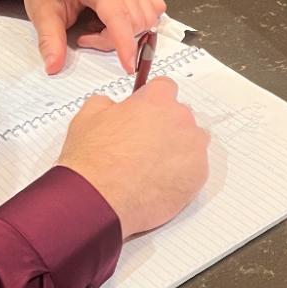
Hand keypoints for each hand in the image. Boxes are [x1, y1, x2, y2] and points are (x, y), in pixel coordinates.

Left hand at [11, 0, 165, 75]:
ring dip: (127, 33)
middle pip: (136, 22)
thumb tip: (54, 67)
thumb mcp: (41, 12)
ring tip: (99, 28)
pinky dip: (141, 22)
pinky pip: (153, 9)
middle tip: (86, 37)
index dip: (125, 44)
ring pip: (148, 19)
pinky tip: (118, 22)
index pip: (120, 17)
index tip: (128, 67)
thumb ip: (50, 41)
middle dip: (113, 40)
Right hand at [57, 78, 209, 237]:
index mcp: (157, 100)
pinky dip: (182, 174)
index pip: (166, 87)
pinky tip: (159, 182)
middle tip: (143, 145)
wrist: (100, 200)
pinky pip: (195, 168)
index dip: (153, 100)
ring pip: (191, 142)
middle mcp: (181, 119)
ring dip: (177, 149)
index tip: (147, 111)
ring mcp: (193, 147)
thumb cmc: (93, 161)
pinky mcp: (199, 175)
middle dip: (164, 126)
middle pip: (180, 115)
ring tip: (151, 167)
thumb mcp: (87, 117)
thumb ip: (106, 103)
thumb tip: (111, 106)